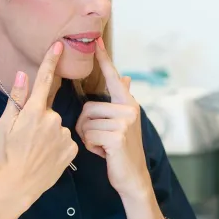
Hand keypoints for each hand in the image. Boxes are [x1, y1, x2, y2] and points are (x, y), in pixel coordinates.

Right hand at [0, 42, 78, 200]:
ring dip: (49, 136)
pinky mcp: (73, 148)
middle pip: (49, 112)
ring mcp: (64, 134)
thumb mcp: (6, 125)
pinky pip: (66, 141)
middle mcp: (52, 119)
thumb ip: (16, 100)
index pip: (45, 80)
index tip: (60, 45)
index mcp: (33, 111)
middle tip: (28, 140)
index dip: (51, 61)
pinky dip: (58, 147)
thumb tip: (22, 75)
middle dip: (40, 122)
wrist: (19, 184)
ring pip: (58, 128)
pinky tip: (48, 157)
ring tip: (37, 152)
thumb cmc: (7, 155)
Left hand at [76, 38, 150, 197]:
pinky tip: (104, 153)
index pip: (114, 78)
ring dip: (88, 138)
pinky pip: (88, 135)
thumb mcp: (124, 124)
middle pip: (88, 107)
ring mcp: (124, 123)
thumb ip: (123, 100)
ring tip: (102, 147)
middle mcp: (129, 110)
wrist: (133, 179)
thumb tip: (127, 78)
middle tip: (98, 139)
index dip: (104, 59)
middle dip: (86, 126)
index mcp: (129, 104)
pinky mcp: (117, 136)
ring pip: (86, 122)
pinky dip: (91, 147)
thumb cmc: (122, 151)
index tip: (96, 40)